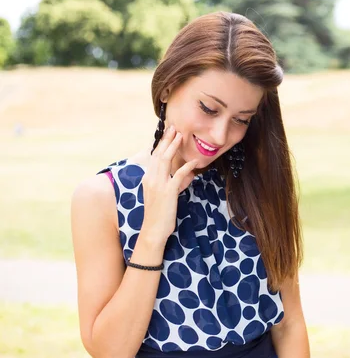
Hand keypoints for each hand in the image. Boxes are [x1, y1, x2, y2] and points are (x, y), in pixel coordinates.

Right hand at [140, 126, 197, 243]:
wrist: (153, 230)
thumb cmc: (159, 214)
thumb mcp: (163, 196)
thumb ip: (174, 183)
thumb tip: (187, 176)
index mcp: (148, 178)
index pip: (154, 157)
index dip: (161, 144)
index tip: (167, 134)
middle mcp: (151, 178)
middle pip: (159, 154)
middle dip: (167, 139)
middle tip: (174, 127)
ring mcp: (158, 184)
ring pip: (166, 160)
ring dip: (174, 146)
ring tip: (181, 135)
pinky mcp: (168, 192)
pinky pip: (178, 175)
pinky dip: (187, 167)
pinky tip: (194, 162)